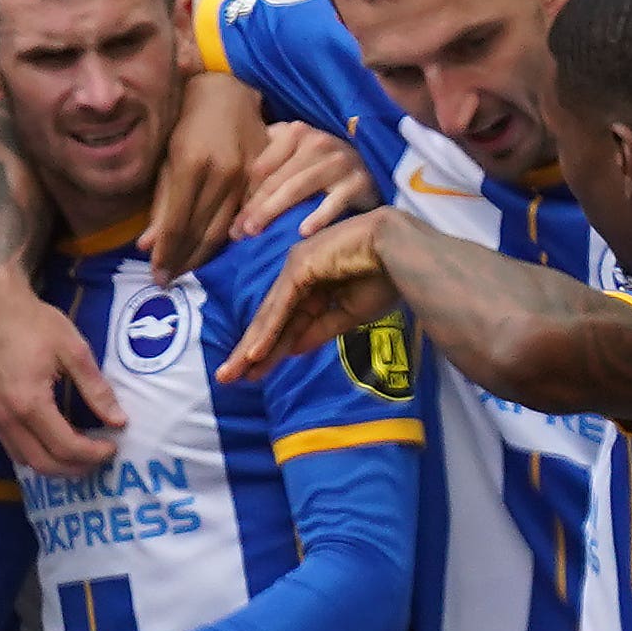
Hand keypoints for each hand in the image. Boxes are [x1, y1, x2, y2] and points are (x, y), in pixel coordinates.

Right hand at [0, 264, 124, 474]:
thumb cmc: (33, 321)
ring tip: (80, 454)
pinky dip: (35, 453)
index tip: (113, 447)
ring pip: (23, 460)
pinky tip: (53, 441)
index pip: (65, 446)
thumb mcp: (73, 349)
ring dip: (54, 465)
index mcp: (29, 402)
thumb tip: (118, 420)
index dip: (93, 454)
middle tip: (99, 459)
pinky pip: (10, 446)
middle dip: (75, 468)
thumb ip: (96, 389)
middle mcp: (5, 417)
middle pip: (43, 464)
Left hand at [147, 72, 264, 279]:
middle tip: (167, 281)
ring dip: (203, 256)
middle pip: (202, 232)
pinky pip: (246, 217)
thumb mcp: (165, 158)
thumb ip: (159, 204)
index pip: (178, 223)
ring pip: (226, 230)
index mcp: (193, 163)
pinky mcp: (262, 177)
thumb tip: (146, 247)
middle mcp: (223, 171)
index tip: (155, 276)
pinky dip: (229, 240)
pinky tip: (215, 253)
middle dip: (182, 261)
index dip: (165, 254)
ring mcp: (247, 175)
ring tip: (185, 272)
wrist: (225, 91)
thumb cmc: (185, 121)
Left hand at [216, 210, 400, 382]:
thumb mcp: (348, 314)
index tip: (252, 375)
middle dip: (249, 351)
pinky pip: (281, 307)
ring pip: (270, 315)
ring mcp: (297, 267)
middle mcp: (299, 273)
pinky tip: (253, 354)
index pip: (284, 322)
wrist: (403, 251)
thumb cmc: (385, 276)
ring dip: (251, 346)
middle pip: (270, 320)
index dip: (269, 350)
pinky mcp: (300, 266)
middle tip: (227, 379)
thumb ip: (319, 330)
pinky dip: (268, 332)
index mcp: (312, 283)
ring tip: (232, 374)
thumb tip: (293, 351)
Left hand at [235, 122, 376, 240]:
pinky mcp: (359, 182)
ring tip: (254, 232)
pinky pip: (335, 201)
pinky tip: (302, 232)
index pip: (262, 165)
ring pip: (298, 188)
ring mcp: (340, 161)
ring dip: (273, 211)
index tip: (230, 220)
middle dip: (253, 207)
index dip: (243, 192)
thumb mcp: (298, 150)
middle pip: (276, 178)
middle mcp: (317, 142)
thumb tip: (231, 174)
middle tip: (236, 233)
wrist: (373, 166)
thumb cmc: (325, 163)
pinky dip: (319, 216)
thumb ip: (269, 154)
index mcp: (297, 132)